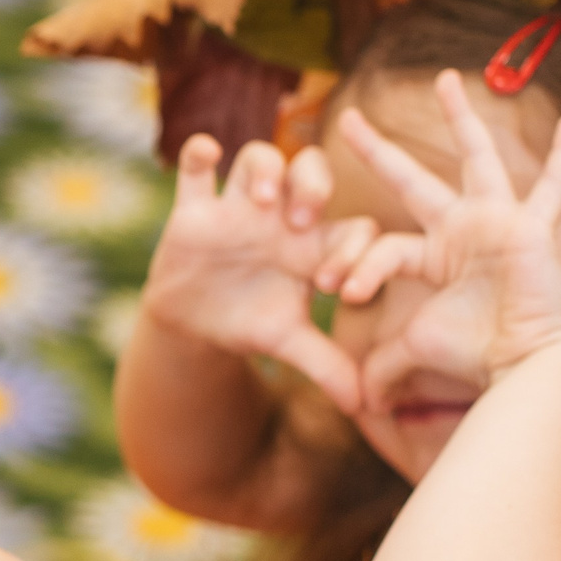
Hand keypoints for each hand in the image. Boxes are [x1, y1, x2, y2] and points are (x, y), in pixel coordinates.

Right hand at [141, 135, 377, 414]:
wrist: (193, 323)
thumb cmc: (250, 323)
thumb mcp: (289, 343)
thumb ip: (328, 367)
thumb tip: (366, 408)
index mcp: (314, 242)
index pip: (350, 227)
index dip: (352, 249)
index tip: (333, 285)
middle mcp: (280, 215)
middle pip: (310, 169)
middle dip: (313, 185)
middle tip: (303, 218)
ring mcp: (237, 207)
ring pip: (259, 159)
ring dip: (266, 171)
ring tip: (263, 201)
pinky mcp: (194, 208)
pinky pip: (196, 167)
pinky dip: (199, 152)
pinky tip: (207, 153)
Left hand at [328, 71, 560, 397]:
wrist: (524, 365)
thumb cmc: (474, 356)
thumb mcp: (413, 349)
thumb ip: (384, 364)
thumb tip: (359, 400)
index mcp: (436, 256)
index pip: (384, 247)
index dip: (356, 266)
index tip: (338, 292)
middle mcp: (464, 231)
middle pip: (412, 180)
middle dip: (378, 151)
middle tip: (346, 119)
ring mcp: (498, 221)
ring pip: (476, 158)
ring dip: (461, 118)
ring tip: (446, 79)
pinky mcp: (530, 226)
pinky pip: (552, 188)